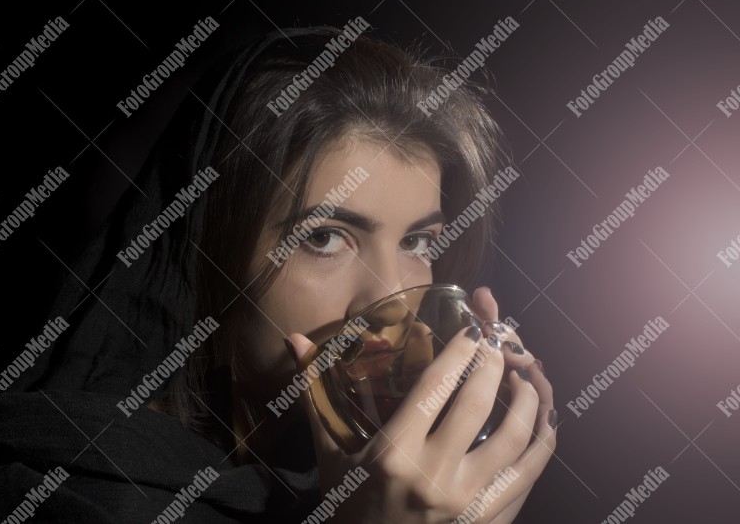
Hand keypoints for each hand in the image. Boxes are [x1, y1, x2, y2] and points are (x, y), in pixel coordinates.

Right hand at [286, 287, 556, 522]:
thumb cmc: (347, 508)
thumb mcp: (331, 455)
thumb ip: (316, 396)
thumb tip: (293, 339)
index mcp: (393, 455)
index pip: (434, 387)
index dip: (459, 351)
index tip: (474, 330)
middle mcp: (435, 477)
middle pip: (478, 406)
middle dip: (495, 364)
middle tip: (500, 344)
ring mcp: (467, 505)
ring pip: (516, 442)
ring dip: (531, 402)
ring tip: (528, 379)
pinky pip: (527, 480)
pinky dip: (541, 448)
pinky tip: (542, 426)